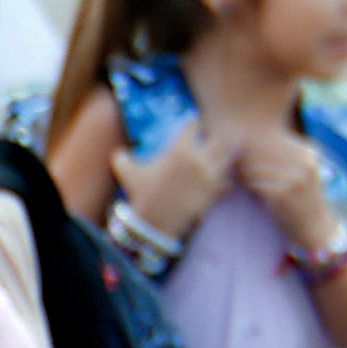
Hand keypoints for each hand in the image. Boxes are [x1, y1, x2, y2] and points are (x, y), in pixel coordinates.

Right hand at [111, 119, 235, 243]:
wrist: (153, 223)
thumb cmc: (141, 194)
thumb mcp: (126, 174)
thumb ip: (122, 158)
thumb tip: (118, 152)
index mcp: (179, 150)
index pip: (193, 125)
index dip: (191, 124)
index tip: (190, 127)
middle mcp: (198, 160)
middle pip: (219, 139)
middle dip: (213, 140)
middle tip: (207, 144)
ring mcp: (209, 176)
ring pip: (228, 159)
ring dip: (222, 159)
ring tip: (215, 161)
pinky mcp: (215, 193)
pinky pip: (227, 182)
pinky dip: (224, 182)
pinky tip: (215, 183)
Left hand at [235, 128, 341, 256]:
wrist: (315, 226)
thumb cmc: (301, 198)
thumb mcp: (299, 172)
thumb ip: (281, 157)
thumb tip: (244, 142)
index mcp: (308, 152)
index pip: (271, 141)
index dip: (251, 146)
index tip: (237, 151)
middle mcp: (304, 162)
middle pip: (262, 152)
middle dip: (245, 158)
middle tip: (233, 164)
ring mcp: (295, 178)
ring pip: (256, 168)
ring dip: (243, 172)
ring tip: (239, 176)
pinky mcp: (284, 194)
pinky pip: (256, 184)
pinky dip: (249, 186)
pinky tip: (248, 189)